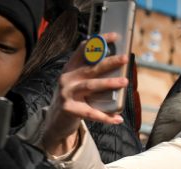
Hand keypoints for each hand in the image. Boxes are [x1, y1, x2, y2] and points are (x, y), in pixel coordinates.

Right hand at [42, 32, 127, 155]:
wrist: (55, 120)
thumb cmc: (74, 98)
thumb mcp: (78, 82)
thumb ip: (91, 74)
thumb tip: (117, 67)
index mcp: (71, 68)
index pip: (84, 50)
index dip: (98, 41)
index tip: (114, 36)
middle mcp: (67, 78)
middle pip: (91, 67)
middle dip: (109, 62)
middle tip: (125, 58)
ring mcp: (66, 93)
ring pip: (90, 85)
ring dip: (109, 83)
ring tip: (125, 82)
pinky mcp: (69, 108)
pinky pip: (91, 112)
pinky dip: (106, 117)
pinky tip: (118, 118)